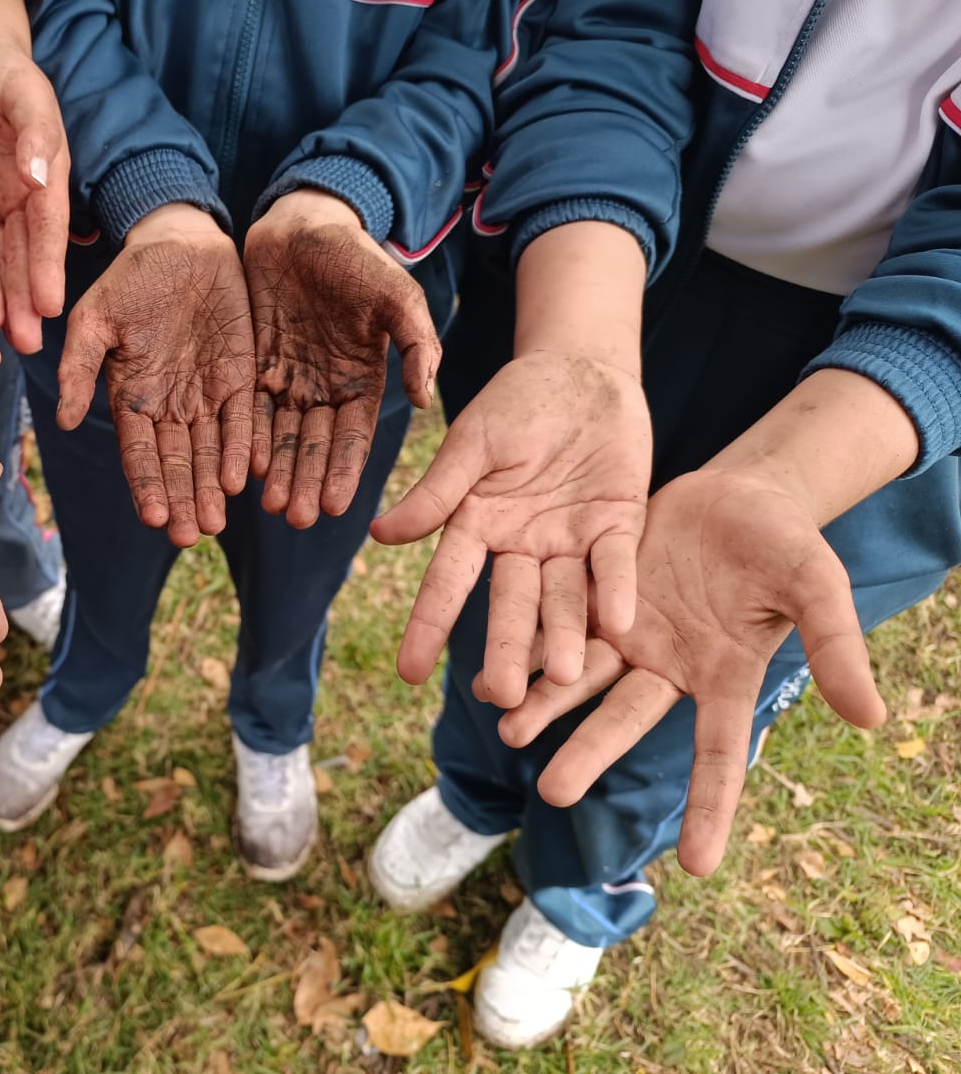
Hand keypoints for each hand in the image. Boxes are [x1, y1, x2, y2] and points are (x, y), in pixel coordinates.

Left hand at [0, 33, 70, 355]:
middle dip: (25, 303)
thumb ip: (36, 132)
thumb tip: (42, 176)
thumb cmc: (1, 68)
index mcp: (46, 174)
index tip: (46, 306)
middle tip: (27, 347)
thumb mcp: (23, 92)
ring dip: (0, 304)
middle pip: (25, 257)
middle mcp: (26, 198)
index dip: (46, 268)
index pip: (46, 228)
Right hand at [57, 206, 253, 547]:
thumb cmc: (131, 279)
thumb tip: (62, 422)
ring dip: (212, 487)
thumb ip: (79, 368)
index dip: (147, 485)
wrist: (181, 243)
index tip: (154, 518)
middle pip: (178, 462)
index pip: (140, 453)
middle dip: (183, 499)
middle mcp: (171, 406)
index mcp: (132, 397)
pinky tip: (246, 477)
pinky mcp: (240, 377)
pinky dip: (245, 448)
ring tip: (217, 520)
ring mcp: (207, 394)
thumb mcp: (96, 319)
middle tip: (192, 535)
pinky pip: (244, 419)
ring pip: (211, 451)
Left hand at [243, 190, 438, 526]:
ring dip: (277, 472)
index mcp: (362, 380)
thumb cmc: (358, 258)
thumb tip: (425, 400)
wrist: (305, 224)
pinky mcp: (253, 365)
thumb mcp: (397, 296)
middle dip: (307, 482)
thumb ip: (416, 345)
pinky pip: (248, 408)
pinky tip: (241, 467)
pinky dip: (246, 438)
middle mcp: (324, 389)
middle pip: (314, 446)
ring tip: (270, 506)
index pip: (353, 437)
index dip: (344, 470)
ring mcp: (288, 379)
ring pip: (280, 436)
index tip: (337, 506)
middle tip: (297, 518)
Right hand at [372, 352, 650, 703]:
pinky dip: (619, 593)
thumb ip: (437, 492)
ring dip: (567, 635)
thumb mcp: (472, 443)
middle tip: (503, 698)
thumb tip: (378, 535)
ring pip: (565, 598)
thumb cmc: (515, 402)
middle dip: (508, 650)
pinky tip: (622, 624)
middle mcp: (521, 545)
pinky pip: (615, 565)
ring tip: (568, 676)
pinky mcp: (616, 526)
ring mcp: (569, 541)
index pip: (447, 584)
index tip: (409, 675)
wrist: (581, 370)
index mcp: (476, 525)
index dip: (428, 627)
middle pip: (511, 605)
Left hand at [497, 468, 882, 875]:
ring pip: (580, 677)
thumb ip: (836, 646)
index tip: (698, 867)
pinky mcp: (598, 596)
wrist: (739, 494)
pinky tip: (487, 673)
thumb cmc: (788, 543)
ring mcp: (629, 633)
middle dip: (590, 753)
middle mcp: (669, 666)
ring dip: (545, 704)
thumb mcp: (816, 586)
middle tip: (553, 792)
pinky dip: (528, 649)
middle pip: (625, 718)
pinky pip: (558, 625)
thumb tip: (873, 719)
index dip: (710, 807)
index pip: (717, 752)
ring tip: (507, 730)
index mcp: (724, 676)